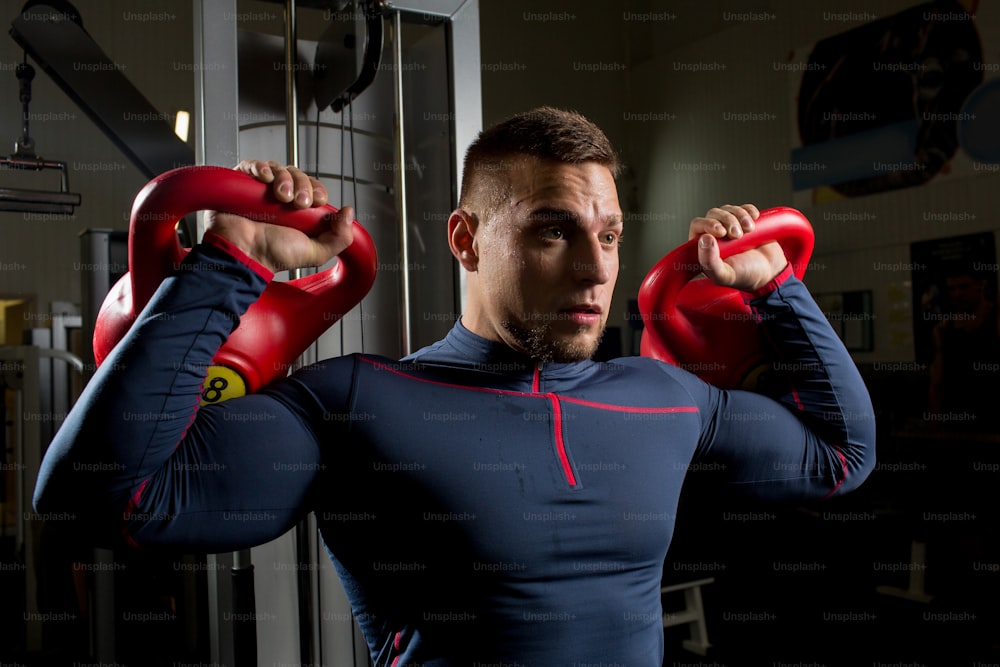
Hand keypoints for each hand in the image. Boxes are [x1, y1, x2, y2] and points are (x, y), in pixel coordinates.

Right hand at [206, 160, 353, 272]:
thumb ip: (340, 237)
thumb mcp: (316, 252)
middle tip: (299, 202)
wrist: (244, 254)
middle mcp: (280, 200)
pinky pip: (253, 166)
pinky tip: (265, 179)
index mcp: (298, 212)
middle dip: (303, 185)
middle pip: (298, 176)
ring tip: (281, 197)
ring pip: (279, 169)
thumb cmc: (273, 256)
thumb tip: (349, 212)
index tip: (317, 201)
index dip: (317, 190)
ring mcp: (261, 191)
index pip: (313, 189)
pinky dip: (261, 167)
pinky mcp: (241, 184)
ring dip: (285, 178)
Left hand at [688, 204, 787, 291]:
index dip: (708, 224)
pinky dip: (749, 211)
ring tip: (750, 230)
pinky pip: (744, 208)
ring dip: (740, 216)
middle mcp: (714, 235)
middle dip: (727, 221)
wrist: (769, 272)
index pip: (697, 225)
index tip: (722, 232)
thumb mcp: (725, 275)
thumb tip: (704, 239)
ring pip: (728, 209)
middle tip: (738, 235)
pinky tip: (755, 219)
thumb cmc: (745, 275)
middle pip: (713, 214)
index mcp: (704, 247)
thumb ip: (709, 262)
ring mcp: (729, 226)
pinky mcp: (744, 221)